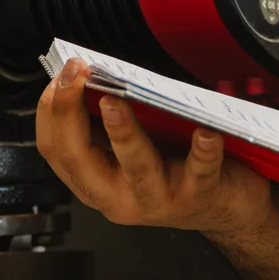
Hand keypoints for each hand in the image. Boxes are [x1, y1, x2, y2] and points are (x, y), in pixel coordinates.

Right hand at [36, 59, 274, 237]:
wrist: (227, 207)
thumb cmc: (176, 170)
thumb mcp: (131, 149)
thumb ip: (107, 124)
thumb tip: (86, 76)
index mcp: (96, 181)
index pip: (56, 148)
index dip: (51, 109)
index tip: (61, 72)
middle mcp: (120, 195)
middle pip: (80, 159)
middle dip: (70, 113)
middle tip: (75, 74)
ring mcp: (159, 198)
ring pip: (135, 167)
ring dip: (122, 132)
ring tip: (115, 102)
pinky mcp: (200, 195)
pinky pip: (200, 172)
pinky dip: (203, 150)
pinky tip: (205, 131)